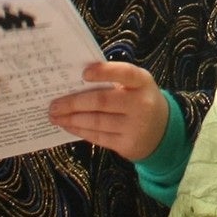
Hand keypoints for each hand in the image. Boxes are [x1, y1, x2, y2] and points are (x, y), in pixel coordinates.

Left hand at [48, 60, 168, 160]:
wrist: (163, 130)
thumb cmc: (140, 100)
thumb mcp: (135, 86)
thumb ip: (113, 81)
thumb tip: (74, 83)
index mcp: (142, 82)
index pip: (124, 73)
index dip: (104, 72)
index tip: (84, 73)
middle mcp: (141, 103)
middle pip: (102, 101)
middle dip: (73, 103)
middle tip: (53, 104)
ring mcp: (135, 126)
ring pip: (96, 121)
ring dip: (72, 119)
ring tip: (55, 116)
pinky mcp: (127, 144)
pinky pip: (98, 137)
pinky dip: (79, 131)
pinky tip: (68, 126)